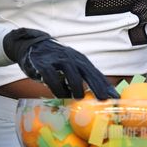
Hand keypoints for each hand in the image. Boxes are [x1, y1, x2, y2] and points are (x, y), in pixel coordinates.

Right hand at [2, 28, 116, 98]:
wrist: (31, 45)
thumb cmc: (54, 61)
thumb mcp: (70, 66)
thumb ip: (79, 79)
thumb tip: (91, 99)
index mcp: (80, 60)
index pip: (96, 73)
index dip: (106, 86)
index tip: (115, 98)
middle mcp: (71, 57)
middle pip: (87, 72)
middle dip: (97, 86)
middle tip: (103, 100)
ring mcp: (57, 59)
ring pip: (71, 73)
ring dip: (76, 87)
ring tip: (77, 98)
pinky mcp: (43, 63)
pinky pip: (51, 76)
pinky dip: (56, 87)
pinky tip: (59, 95)